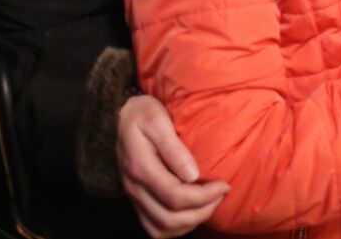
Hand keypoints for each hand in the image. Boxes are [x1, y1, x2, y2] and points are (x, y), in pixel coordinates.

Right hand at [118, 95, 228, 237]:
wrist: (117, 117)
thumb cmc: (142, 113)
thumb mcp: (158, 120)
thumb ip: (174, 148)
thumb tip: (193, 175)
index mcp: (141, 168)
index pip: (175, 196)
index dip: (204, 197)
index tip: (223, 185)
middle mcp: (135, 188)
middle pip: (169, 219)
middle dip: (201, 212)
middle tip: (221, 195)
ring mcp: (134, 196)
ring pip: (160, 229)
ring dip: (189, 223)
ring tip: (210, 204)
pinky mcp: (136, 200)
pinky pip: (153, 228)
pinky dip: (175, 227)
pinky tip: (192, 212)